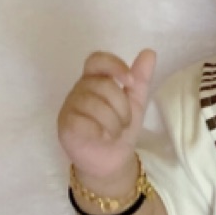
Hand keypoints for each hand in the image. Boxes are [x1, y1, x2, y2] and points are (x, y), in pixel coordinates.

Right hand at [57, 49, 156, 182]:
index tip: (130, 81)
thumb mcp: (135, 103)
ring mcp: (70, 107)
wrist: (112, 162)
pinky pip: (81, 119)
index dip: (114, 65)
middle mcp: (80, 90)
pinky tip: (101, 137)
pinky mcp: (65, 125)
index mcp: (95, 80)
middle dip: (122, 106)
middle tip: (125, 123)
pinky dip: (98, 130)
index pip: (97, 60)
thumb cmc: (120, 130)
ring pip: (93, 103)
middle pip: (102, 85)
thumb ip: (141, 79)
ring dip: (113, 122)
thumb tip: (149, 52)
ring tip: (114, 133)